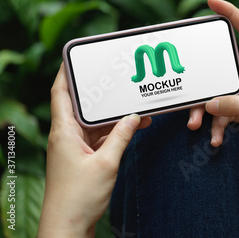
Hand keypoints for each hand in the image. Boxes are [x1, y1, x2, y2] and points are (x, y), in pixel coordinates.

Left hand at [38, 64, 150, 237]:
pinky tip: (134, 128)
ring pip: (95, 123)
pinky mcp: (84, 158)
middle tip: (118, 79)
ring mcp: (75, 147)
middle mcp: (67, 136)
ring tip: (137, 107)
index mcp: (64, 131)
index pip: (61, 93)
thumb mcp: (106, 162)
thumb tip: (133, 117)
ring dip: (114, 116)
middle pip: (83, 105)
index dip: (67, 72)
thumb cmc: (80, 196)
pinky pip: (101, 138)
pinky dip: (116, 132)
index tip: (78, 57)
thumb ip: (121, 136)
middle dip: (101, 93)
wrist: (69, 224)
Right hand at [187, 0, 238, 161]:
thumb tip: (209, 103)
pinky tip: (216, 140)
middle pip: (219, 68)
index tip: (211, 2)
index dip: (231, 12)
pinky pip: (221, 115)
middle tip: (185, 87)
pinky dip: (216, 127)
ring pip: (215, 94)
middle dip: (201, 79)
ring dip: (204, 110)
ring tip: (194, 125)